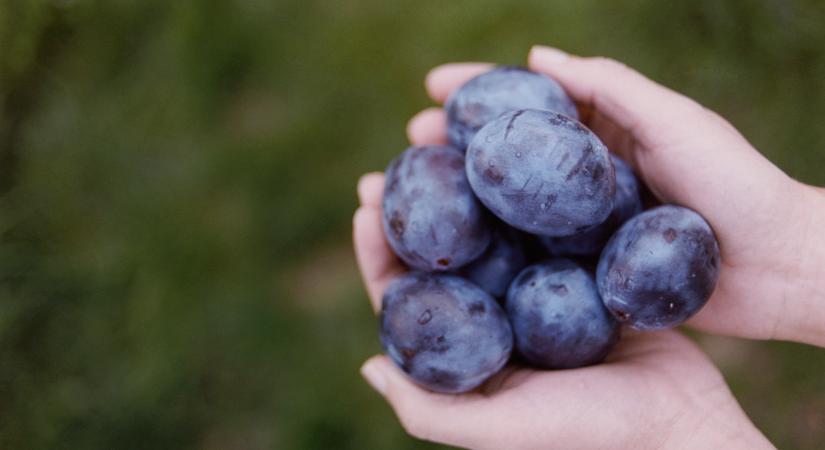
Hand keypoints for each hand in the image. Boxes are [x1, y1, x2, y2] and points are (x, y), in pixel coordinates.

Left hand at [353, 176, 770, 448]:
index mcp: (469, 353)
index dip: (381, 248)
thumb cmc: (592, 432)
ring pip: (496, 230)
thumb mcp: (505, 427)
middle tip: (404, 151)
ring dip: (471, 184)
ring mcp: (539, 296)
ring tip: (452, 137)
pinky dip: (531, 191)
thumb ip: (432, 410)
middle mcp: (498, 320)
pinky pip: (548, 226)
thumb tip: (369, 365)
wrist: (682, 424)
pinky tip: (520, 150)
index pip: (409, 294)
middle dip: (421, 203)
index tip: (367, 200)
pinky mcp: (582, 276)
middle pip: (448, 252)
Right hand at [402, 46, 824, 346]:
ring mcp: (584, 222)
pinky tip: (457, 248)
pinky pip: (532, 251)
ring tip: (418, 190)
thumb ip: (610, 87)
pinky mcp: (589, 266)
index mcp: (605, 130)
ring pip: (512, 203)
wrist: (779, 268)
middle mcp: (587, 175)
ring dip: (464, 194)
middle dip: (457, 142)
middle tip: (412, 139)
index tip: (433, 84)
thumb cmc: (735, 184)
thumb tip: (538, 53)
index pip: (531, 102)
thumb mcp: (674, 119)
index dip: (480, 90)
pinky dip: (493, 245)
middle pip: (509, 153)